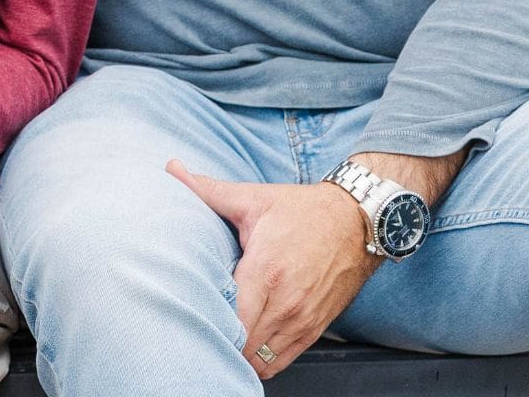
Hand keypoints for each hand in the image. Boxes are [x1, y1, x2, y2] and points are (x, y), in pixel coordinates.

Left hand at [167, 161, 375, 378]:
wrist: (357, 222)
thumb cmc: (301, 210)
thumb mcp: (253, 197)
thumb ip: (208, 190)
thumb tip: (171, 168)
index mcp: (266, 269)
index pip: (232, 315)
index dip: (207, 320)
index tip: (188, 312)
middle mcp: (287, 301)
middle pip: (244, 342)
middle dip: (219, 339)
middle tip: (196, 327)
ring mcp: (303, 319)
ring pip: (262, 358)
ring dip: (239, 353)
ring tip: (217, 339)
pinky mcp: (315, 328)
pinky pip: (283, 360)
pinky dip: (262, 360)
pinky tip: (245, 349)